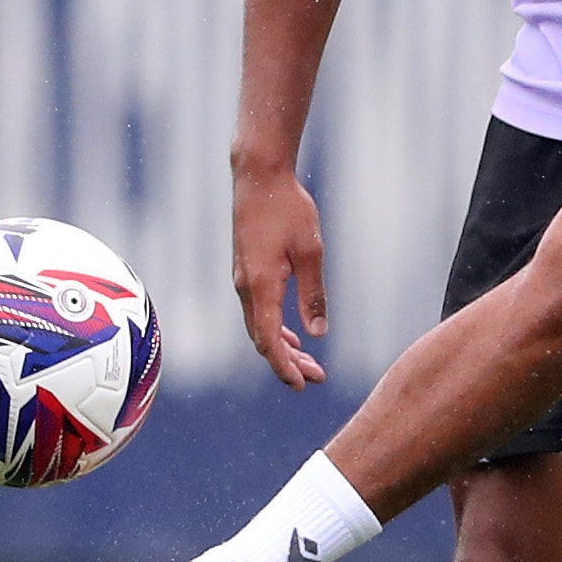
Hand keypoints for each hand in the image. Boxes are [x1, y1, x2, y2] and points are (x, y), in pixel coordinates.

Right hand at [233, 160, 329, 387]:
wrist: (258, 177)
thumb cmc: (287, 209)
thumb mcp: (311, 252)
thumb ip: (313, 295)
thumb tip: (318, 334)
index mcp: (261, 286)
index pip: (269, 341)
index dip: (284, 367)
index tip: (302, 384)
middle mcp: (246, 288)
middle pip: (263, 339)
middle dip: (288, 362)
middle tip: (316, 377)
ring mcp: (243, 279)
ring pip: (260, 326)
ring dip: (283, 346)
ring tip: (309, 362)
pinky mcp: (246, 271)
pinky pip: (258, 311)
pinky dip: (275, 328)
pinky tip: (293, 334)